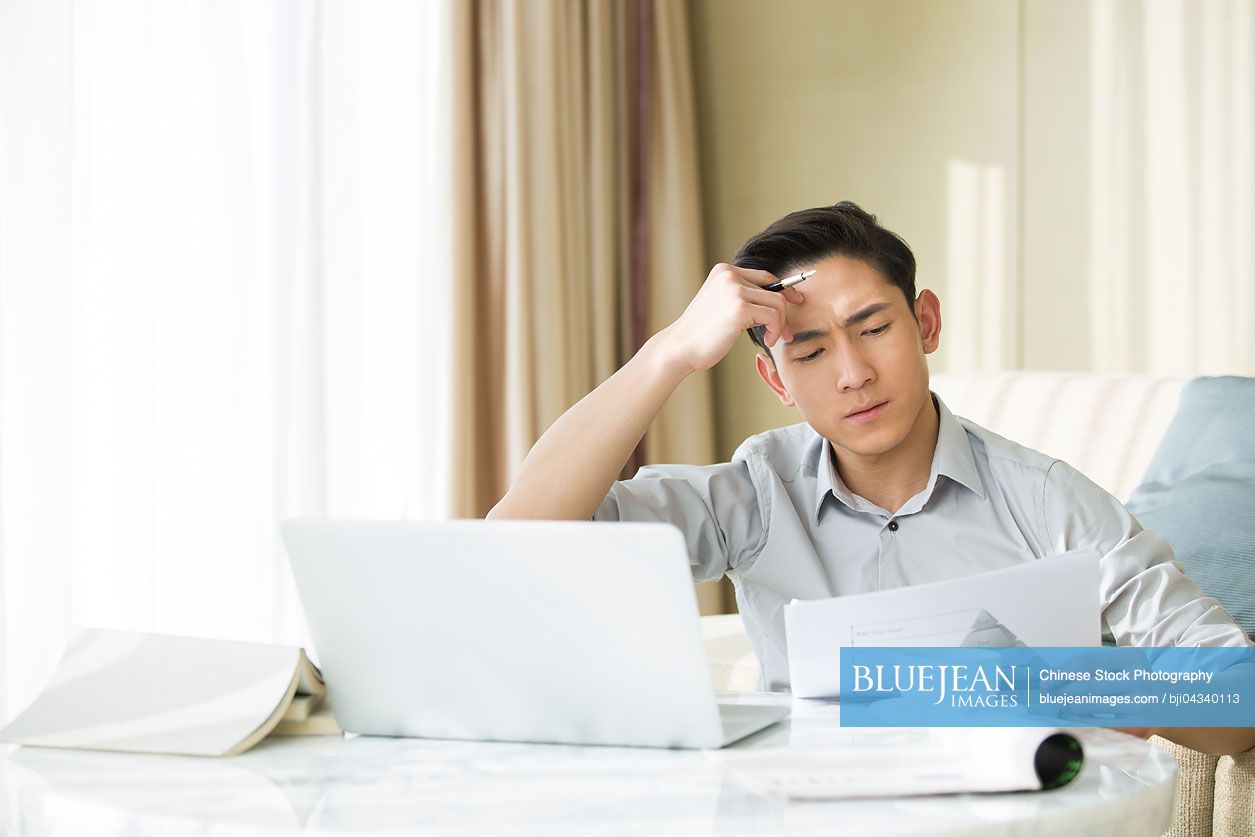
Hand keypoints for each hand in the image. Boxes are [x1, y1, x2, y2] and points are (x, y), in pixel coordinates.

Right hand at [657, 263, 804, 372]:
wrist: (679, 347)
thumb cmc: (701, 333)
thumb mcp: (721, 305)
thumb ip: (743, 296)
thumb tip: (781, 298)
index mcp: (724, 271)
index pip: (764, 276)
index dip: (784, 289)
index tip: (796, 301)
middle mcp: (729, 276)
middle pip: (774, 291)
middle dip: (784, 313)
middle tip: (784, 333)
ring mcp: (734, 290)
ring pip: (778, 303)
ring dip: (780, 324)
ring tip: (772, 338)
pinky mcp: (739, 308)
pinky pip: (774, 316)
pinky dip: (775, 330)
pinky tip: (767, 340)